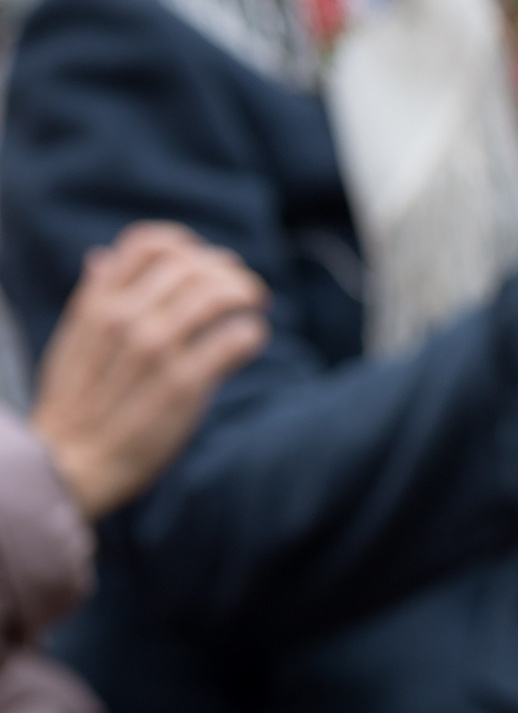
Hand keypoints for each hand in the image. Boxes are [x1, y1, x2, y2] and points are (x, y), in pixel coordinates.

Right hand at [29, 223, 270, 519]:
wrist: (69, 468)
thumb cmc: (77, 408)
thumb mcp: (71, 344)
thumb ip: (93, 300)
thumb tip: (102, 256)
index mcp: (96, 306)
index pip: (149, 244)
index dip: (188, 246)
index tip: (204, 264)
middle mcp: (123, 320)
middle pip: (195, 265)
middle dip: (229, 271)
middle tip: (244, 291)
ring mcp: (154, 350)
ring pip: (220, 293)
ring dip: (249, 294)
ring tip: (254, 309)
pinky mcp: (184, 384)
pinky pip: (237, 337)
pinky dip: (252, 333)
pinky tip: (247, 343)